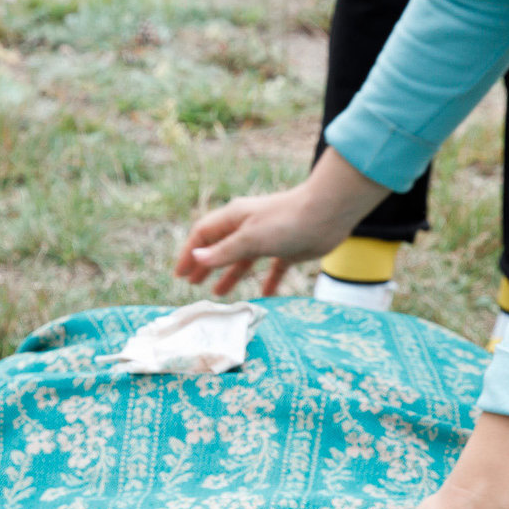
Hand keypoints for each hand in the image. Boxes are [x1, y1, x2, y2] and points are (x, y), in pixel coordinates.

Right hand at [173, 150, 387, 295]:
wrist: (328, 213)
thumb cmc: (287, 221)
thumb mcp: (250, 238)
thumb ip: (224, 251)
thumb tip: (196, 258)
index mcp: (235, 218)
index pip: (204, 235)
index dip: (190, 253)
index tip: (180, 274)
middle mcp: (249, 227)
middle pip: (220, 247)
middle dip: (206, 265)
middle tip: (192, 284)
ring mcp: (269, 238)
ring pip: (243, 258)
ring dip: (230, 274)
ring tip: (218, 293)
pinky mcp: (288, 249)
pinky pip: (272, 268)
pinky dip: (267, 281)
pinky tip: (264, 296)